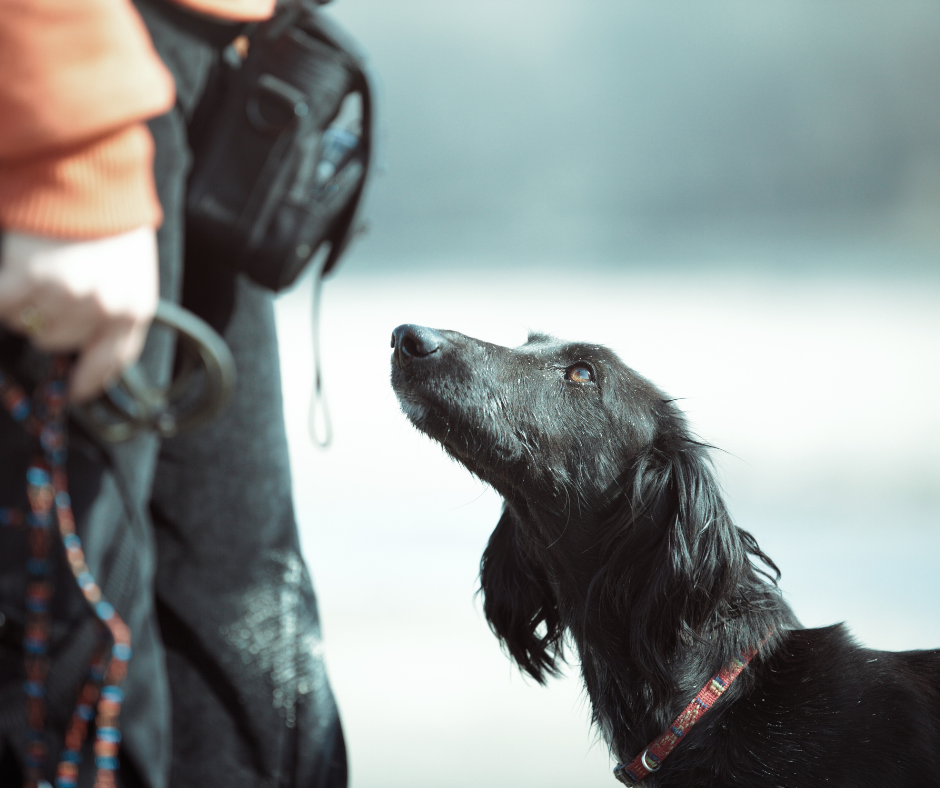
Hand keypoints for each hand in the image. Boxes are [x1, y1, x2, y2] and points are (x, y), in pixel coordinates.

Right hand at [0, 227, 158, 402]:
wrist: (91, 174)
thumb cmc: (111, 220)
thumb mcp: (132, 272)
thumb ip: (115, 309)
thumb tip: (84, 346)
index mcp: (135, 309)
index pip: (112, 363)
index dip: (89, 381)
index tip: (73, 391)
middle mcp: (104, 309)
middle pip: (58, 342)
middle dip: (48, 322)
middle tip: (49, 290)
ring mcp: (66, 296)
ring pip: (27, 325)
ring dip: (22, 306)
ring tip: (33, 274)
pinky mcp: (29, 279)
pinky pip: (2, 307)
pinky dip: (0, 297)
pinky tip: (6, 281)